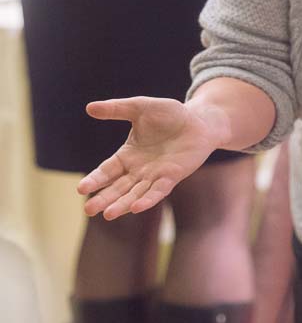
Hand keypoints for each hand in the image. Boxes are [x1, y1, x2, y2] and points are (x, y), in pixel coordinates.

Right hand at [77, 96, 228, 218]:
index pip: (107, 171)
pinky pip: (158, 191)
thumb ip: (116, 109)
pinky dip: (147, 200)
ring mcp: (155, 175)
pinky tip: (135, 208)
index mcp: (127, 155)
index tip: (81, 189)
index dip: (95, 180)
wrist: (199, 120)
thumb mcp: (140, 107)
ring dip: (121, 204)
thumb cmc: (170, 114)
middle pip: (117, 188)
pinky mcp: (172, 177)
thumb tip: (89, 108)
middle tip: (88, 211)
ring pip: (134, 194)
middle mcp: (138, 170)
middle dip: (103, 199)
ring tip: (107, 215)